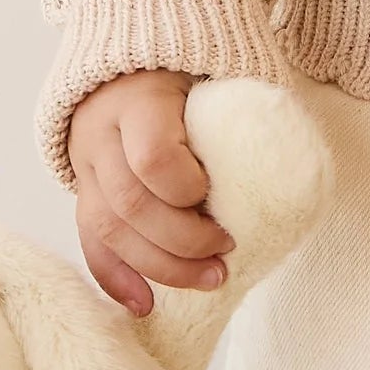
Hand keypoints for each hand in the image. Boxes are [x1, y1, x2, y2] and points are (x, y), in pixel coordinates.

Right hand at [68, 70, 233, 316]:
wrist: (132, 63)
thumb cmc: (188, 72)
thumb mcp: (215, 75)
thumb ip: (239, 111)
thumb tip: (286, 170)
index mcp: (137, 98)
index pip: (152, 158)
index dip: (187, 190)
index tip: (217, 198)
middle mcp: (101, 133)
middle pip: (130, 205)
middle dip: (182, 243)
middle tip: (225, 255)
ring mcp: (85, 166)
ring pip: (109, 230)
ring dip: (160, 267)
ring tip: (207, 281)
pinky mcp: (83, 193)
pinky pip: (91, 243)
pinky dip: (117, 278)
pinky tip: (144, 305)